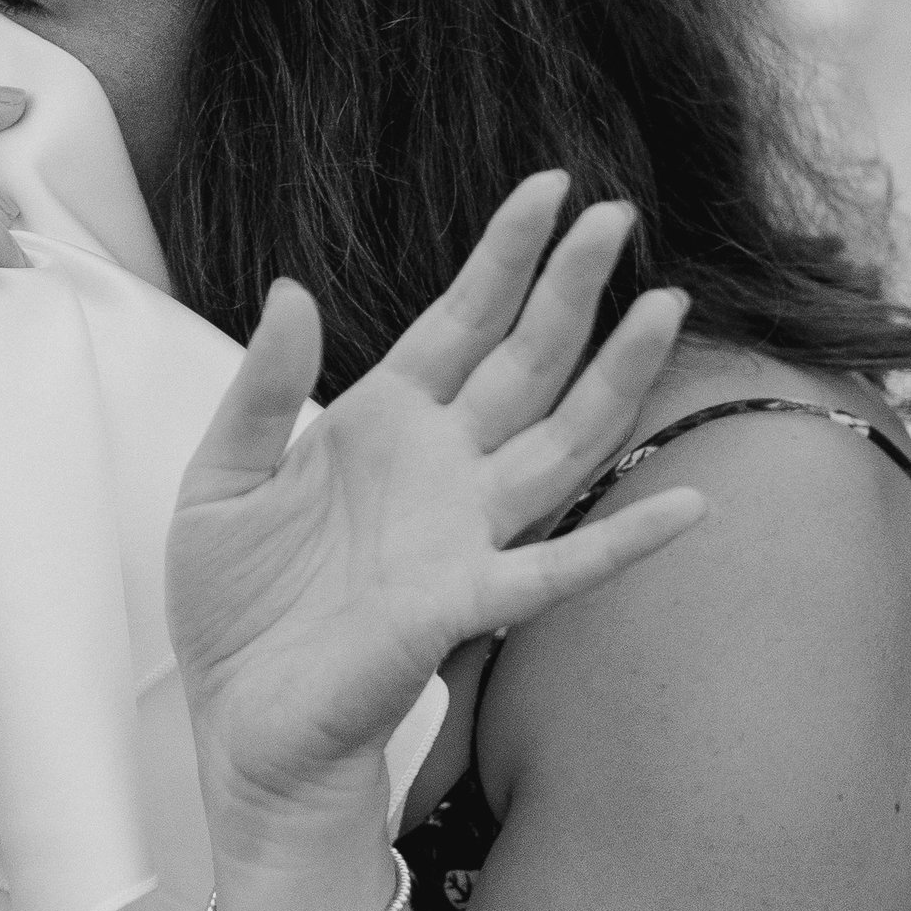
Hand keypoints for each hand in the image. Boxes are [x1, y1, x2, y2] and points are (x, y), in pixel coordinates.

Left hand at [167, 176, 705, 859]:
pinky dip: (627, 541)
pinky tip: (689, 506)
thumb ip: (261, 390)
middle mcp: (442, 468)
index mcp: (381, 424)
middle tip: (619, 212)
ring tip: (668, 305)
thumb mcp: (221, 481)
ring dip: (617, 375)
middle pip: (526, 359)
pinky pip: (561, 570)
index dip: (503, 254)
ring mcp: (465, 534)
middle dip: (571, 286)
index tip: (548, 185)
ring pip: (562, 439)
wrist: (240, 725)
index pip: (459, 320)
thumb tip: (292, 290)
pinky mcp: (467, 606)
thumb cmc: (236, 612)